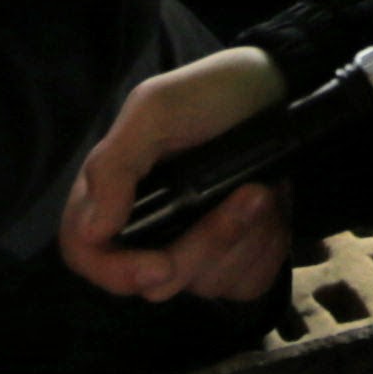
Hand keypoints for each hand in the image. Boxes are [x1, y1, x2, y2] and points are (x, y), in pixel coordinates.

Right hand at [62, 45, 297, 305]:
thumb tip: (91, 231)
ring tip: (263, 186)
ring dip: (245, 235)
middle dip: (206, 243)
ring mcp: (195, 249)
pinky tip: (274, 206)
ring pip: (208, 282)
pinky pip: (248, 281)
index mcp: (114, 193)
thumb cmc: (212, 93)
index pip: (87, 252)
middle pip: (158, 280)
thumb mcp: (157, 109)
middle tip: (250, 193)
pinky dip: (267, 246)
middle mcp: (150, 230)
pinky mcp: (237, 261)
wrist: (284, 90)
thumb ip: (117, 164)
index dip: (115, 272)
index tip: (158, 266)